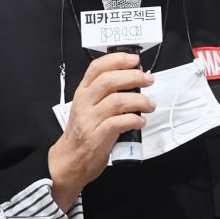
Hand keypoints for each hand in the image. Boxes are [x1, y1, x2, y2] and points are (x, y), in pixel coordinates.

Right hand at [48, 52, 154, 210]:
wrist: (70, 159)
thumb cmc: (85, 129)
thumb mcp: (89, 104)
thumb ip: (107, 90)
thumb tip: (134, 76)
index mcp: (83, 90)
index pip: (97, 67)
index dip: (117, 60)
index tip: (134, 59)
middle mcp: (85, 102)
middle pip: (109, 81)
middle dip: (133, 77)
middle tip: (148, 79)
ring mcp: (90, 119)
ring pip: (117, 101)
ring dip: (139, 101)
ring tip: (149, 105)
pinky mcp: (97, 137)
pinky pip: (119, 123)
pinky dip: (134, 120)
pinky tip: (141, 121)